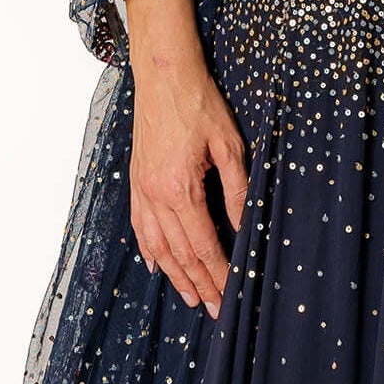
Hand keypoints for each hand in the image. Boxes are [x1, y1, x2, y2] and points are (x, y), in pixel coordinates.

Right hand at [124, 0, 247, 317]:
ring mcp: (143, 188)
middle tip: (216, 310)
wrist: (164, 74)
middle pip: (181, 252)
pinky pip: (141, 224)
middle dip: (200, 283)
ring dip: (175, 274)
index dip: (218, 273)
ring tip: (190, 297)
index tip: (230, 295)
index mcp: (181, 188)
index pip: (204, 244)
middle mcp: (156, 194)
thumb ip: (237, 189)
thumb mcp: (229, 145)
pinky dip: (150, 248)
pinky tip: (158, 264)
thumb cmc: (200, 104)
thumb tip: (245, 228)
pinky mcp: (138, 179)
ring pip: (158, 244)